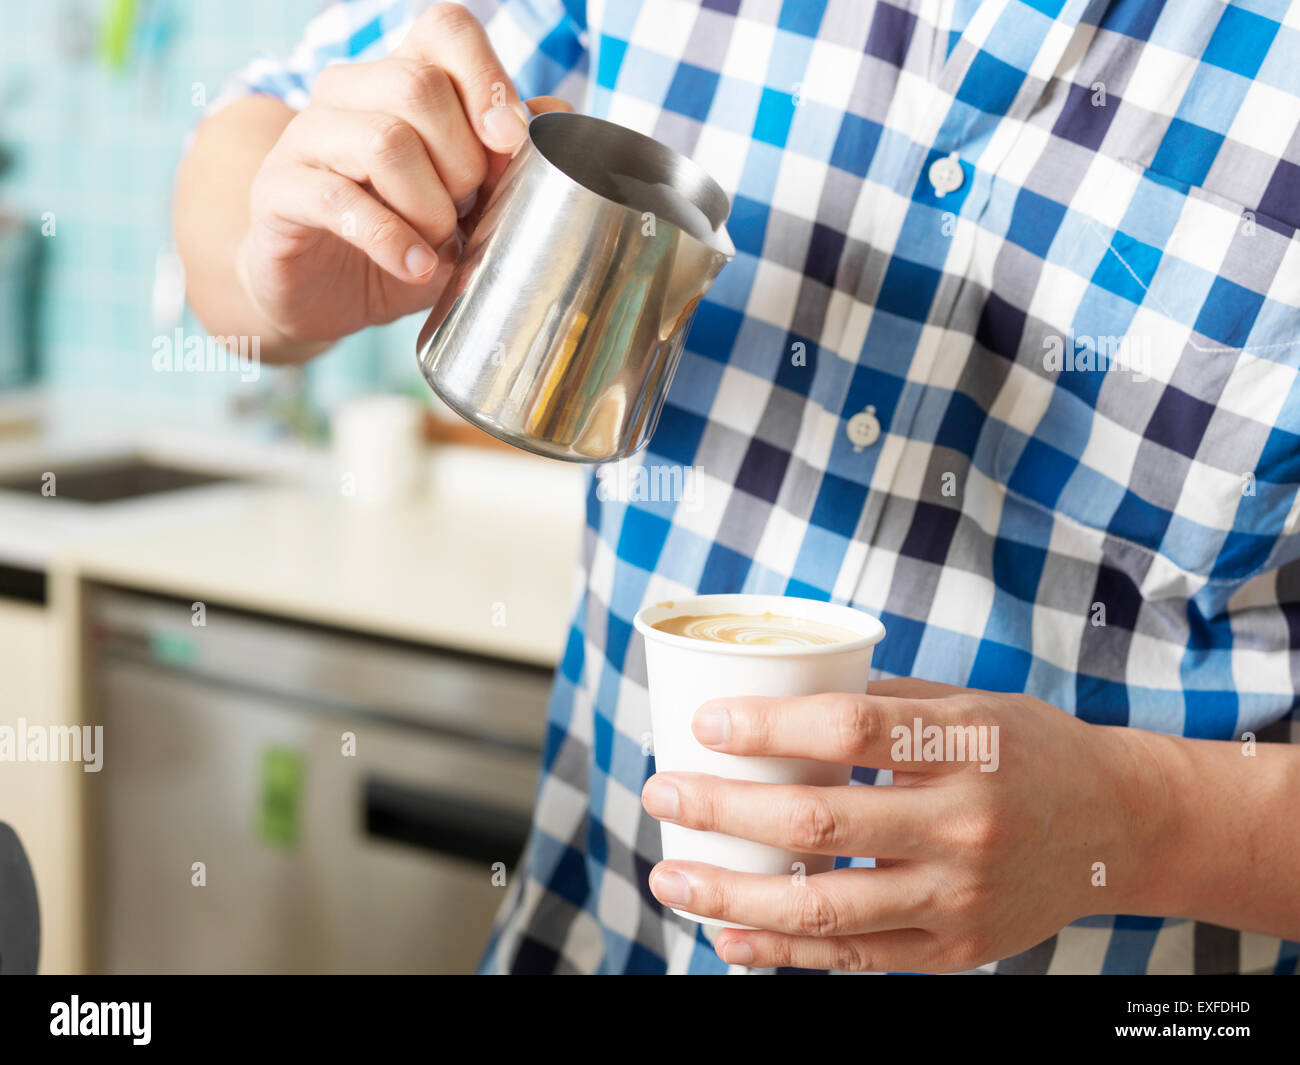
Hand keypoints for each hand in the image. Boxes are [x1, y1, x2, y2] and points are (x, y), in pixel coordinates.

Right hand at [240, 2, 570, 343]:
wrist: (327, 294)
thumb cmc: (405, 238)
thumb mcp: (469, 204)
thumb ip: (507, 159)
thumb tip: (561, 113)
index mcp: (401, 79)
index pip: (446, 28)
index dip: (487, 79)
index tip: (509, 142)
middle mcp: (349, 92)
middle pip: (419, 85)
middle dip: (462, 161)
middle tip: (466, 209)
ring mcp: (307, 137)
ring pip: (384, 140)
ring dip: (429, 206)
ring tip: (438, 243)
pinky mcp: (278, 190)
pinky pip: (339, 199)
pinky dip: (392, 240)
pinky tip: (416, 266)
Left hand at [640, 679, 1159, 971]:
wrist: (1117, 825)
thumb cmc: (1026, 749)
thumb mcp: (966, 703)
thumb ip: (878, 705)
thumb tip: (773, 702)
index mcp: (966, 746)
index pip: (849, 729)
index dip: (766, 725)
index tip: (705, 723)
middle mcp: (963, 826)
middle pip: (819, 821)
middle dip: (722, 808)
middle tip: (661, 792)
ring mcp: (958, 897)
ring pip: (824, 907)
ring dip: (731, 893)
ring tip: (670, 877)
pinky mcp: (954, 949)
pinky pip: (854, 959)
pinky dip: (782, 953)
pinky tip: (729, 936)